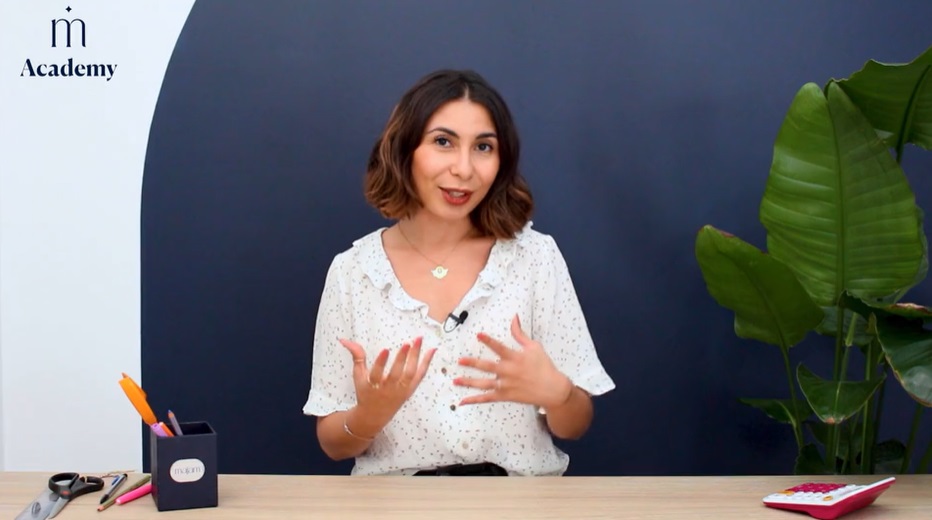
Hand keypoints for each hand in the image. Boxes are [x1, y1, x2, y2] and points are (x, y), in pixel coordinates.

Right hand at [339, 337, 436, 419]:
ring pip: (410, 374)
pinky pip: (420, 376)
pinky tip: (432, 350)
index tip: (385, 350)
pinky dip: (426, 363)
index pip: (377, 374)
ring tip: (418, 341)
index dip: (381, 362)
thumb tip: (344, 339)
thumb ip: (356, 356)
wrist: (374, 416)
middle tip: (408, 343)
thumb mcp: (358, 376)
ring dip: (416, 357)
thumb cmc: (366, 392)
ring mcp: (401, 390)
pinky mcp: (410, 390)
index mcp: (373, 386)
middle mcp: (389, 389)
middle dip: (402, 358)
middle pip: (397, 374)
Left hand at [455, 315, 573, 408]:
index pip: (499, 348)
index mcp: (515, 358)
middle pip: (487, 367)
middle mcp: (509, 372)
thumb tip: (514, 318)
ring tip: (455, 380)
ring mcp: (506, 385)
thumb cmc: (544, 366)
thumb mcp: (534, 347)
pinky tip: (463, 401)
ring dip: (469, 382)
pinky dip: (475, 400)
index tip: (478, 335)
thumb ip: (520, 334)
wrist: (552, 389)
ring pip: (484, 384)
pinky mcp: (505, 396)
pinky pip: (487, 398)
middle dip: (473, 363)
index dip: (488, 341)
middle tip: (460, 360)